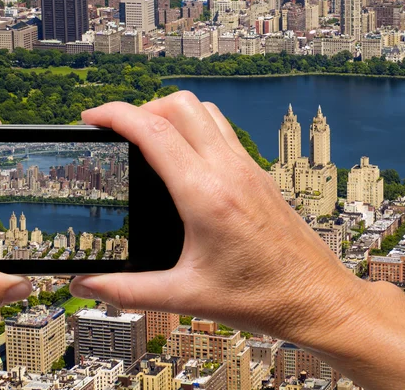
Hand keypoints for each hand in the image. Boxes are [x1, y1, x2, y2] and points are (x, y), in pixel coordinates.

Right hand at [72, 91, 356, 333]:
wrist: (316, 299)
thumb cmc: (261, 297)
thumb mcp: (185, 296)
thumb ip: (128, 290)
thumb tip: (87, 285)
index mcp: (206, 195)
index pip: (153, 132)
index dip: (115, 116)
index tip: (92, 118)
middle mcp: (228, 171)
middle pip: (179, 105)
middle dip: (141, 107)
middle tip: (119, 132)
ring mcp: (247, 168)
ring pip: (203, 111)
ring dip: (171, 112)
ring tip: (148, 138)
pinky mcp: (257, 173)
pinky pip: (221, 130)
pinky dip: (194, 127)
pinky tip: (183, 158)